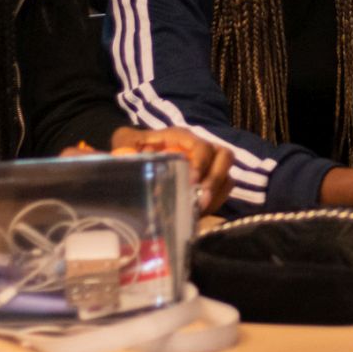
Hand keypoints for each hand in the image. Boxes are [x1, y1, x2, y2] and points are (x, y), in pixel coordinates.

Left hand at [106, 127, 233, 211]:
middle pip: (225, 157)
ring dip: (216, 193)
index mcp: (183, 138)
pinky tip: (197, 213)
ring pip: (227, 175)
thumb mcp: (126, 142)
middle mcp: (200, 150)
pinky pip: (222, 192)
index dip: (201, 163)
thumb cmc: (134, 147)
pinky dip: (214, 202)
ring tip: (199, 210)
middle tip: (201, 199)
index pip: (203, 146)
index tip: (191, 182)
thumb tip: (128, 157)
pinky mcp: (207, 184)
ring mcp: (207, 167)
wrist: (138, 157)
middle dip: (215, 179)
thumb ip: (125, 146)